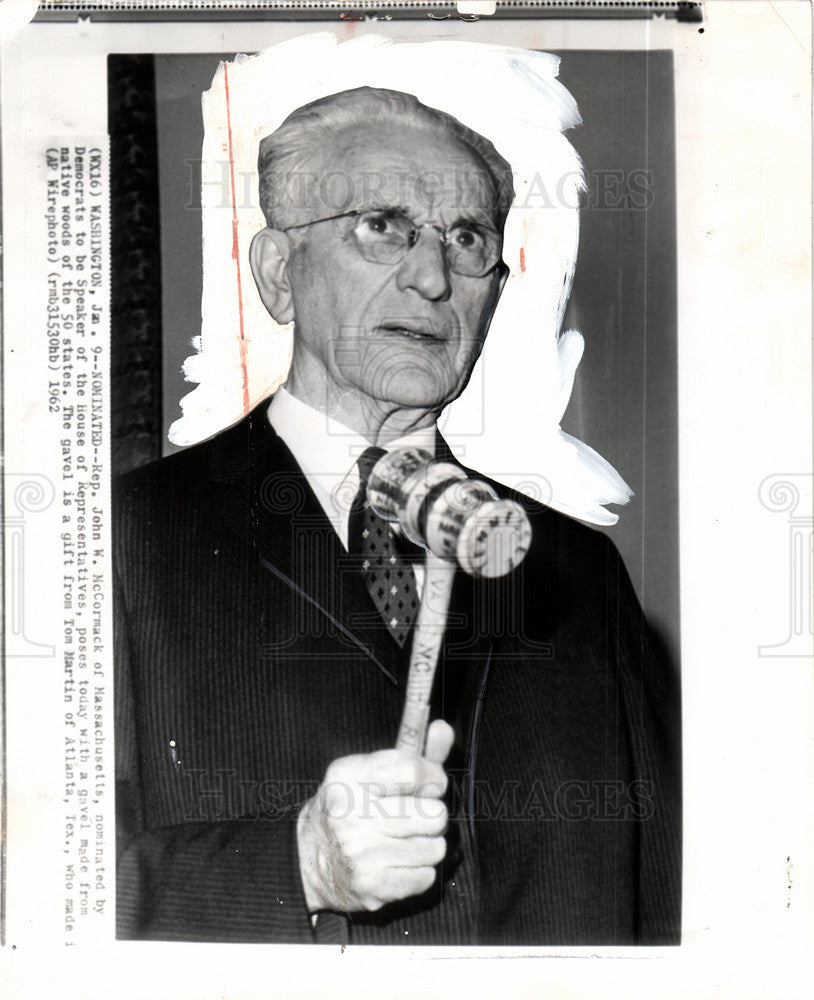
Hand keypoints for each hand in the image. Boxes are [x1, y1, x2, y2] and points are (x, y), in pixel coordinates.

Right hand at [297, 719, 453, 913]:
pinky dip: (418, 870)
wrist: (307, 858)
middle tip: (412, 815)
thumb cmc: (347, 807)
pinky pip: (427, 876)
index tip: (430, 783)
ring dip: (427, 843)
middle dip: (432, 814)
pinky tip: (397, 861)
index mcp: (348, 777)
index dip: (433, 777)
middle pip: (434, 813)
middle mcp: (351, 814)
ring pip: (436, 847)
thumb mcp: (368, 771)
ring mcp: (361, 854)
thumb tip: (444, 728)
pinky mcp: (372, 887)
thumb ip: (413, 752)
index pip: (413, 771)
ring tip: (403, 839)